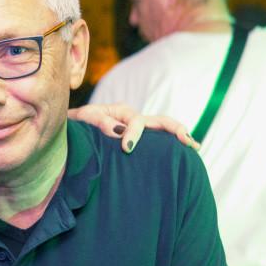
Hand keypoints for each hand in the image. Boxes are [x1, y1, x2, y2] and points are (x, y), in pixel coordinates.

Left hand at [68, 103, 198, 152]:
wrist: (71, 130)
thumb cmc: (76, 125)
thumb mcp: (83, 119)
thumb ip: (98, 121)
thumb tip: (118, 132)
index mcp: (121, 112)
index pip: (136, 122)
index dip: (134, 135)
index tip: (126, 149)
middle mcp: (133, 119)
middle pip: (160, 121)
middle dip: (174, 130)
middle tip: (186, 141)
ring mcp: (137, 130)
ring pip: (163, 130)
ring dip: (178, 136)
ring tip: (193, 146)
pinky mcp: (138, 142)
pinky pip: (156, 142)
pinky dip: (170, 146)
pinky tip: (184, 153)